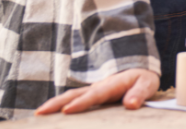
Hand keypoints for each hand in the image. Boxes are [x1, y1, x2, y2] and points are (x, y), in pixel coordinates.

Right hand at [35, 68, 158, 114]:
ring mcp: (91, 91)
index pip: (95, 95)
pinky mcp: (89, 96)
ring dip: (53, 104)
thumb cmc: (143, 79)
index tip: (67, 110)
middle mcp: (97, 87)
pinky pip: (72, 100)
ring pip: (69, 96)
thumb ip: (139, 94)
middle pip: (74, 94)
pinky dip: (58, 107)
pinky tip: (48, 116)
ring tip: (38, 114)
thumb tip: (131, 105)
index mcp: (112, 85)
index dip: (81, 103)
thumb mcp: (147, 84)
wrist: (138, 69)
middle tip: (40, 113)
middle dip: (57, 103)